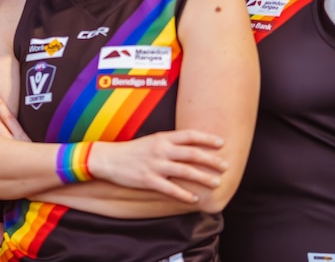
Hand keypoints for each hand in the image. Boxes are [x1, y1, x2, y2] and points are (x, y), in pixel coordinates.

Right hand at [88, 129, 227, 203]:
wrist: (109, 159)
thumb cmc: (133, 150)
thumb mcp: (152, 141)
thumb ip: (170, 143)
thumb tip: (191, 147)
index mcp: (162, 138)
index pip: (189, 135)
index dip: (207, 138)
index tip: (221, 143)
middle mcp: (161, 149)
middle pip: (192, 153)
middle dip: (211, 160)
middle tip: (225, 166)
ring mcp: (155, 165)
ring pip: (185, 171)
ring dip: (203, 177)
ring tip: (216, 183)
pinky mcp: (148, 180)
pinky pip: (170, 188)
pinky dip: (184, 195)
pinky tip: (194, 200)